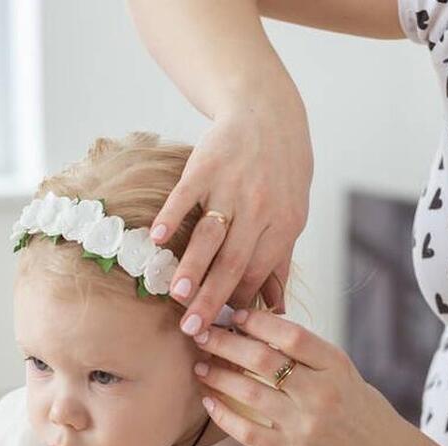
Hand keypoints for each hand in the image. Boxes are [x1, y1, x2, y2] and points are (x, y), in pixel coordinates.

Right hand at [154, 96, 312, 333]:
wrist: (267, 113)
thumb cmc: (281, 172)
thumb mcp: (291, 214)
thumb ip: (279, 260)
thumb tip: (276, 308)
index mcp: (284, 224)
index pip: (257, 272)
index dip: (237, 302)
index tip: (218, 330)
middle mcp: (260, 207)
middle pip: (234, 262)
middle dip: (212, 299)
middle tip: (192, 328)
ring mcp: (231, 184)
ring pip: (210, 234)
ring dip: (192, 265)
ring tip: (176, 295)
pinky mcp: (206, 165)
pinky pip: (186, 195)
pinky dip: (170, 216)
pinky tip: (156, 239)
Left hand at [192, 309, 414, 445]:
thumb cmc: (361, 413)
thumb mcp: (344, 375)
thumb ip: (309, 357)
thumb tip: (260, 332)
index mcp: (336, 366)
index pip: (291, 335)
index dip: (258, 322)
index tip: (236, 315)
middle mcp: (321, 393)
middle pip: (262, 360)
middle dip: (225, 344)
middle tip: (202, 335)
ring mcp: (305, 425)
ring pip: (248, 393)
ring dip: (217, 377)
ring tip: (200, 366)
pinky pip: (247, 431)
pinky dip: (223, 414)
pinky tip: (210, 402)